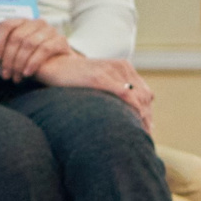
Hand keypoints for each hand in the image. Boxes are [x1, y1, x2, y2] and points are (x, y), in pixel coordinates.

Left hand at [0, 16, 71, 80]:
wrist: (61, 69)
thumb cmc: (29, 64)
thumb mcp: (8, 61)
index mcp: (21, 23)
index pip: (5, 25)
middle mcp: (36, 22)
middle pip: (16, 37)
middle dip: (8, 59)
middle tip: (5, 75)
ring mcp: (50, 30)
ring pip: (29, 43)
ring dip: (19, 63)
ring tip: (15, 78)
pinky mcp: (61, 40)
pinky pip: (45, 49)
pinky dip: (33, 62)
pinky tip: (27, 73)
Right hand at [33, 51, 154, 132]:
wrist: (52, 65)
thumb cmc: (72, 77)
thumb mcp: (98, 80)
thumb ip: (112, 89)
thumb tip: (126, 111)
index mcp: (123, 67)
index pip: (144, 92)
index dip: (148, 112)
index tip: (146, 129)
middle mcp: (121, 67)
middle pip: (144, 96)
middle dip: (147, 117)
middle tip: (146, 135)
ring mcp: (111, 71)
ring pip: (138, 96)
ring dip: (143, 117)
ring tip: (141, 134)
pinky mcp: (100, 77)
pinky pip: (125, 94)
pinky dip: (133, 109)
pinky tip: (133, 122)